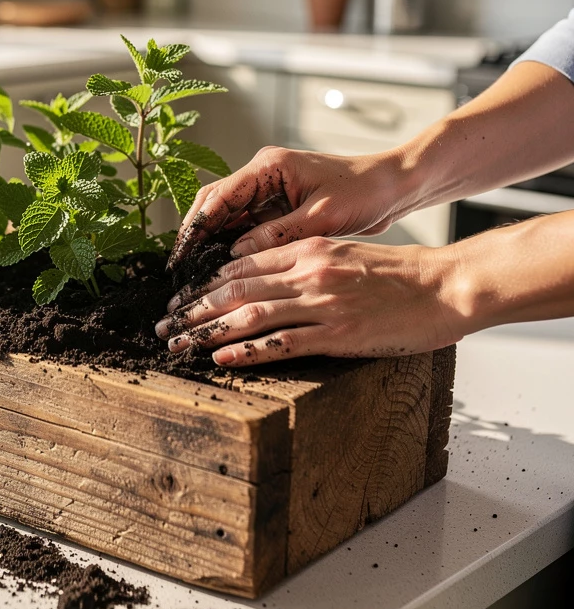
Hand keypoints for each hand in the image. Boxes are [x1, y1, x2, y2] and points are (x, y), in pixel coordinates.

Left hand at [156, 237, 463, 366]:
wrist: (446, 285)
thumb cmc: (398, 274)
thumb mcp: (343, 253)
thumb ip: (303, 262)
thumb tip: (264, 281)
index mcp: (307, 250)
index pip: (239, 265)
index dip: (202, 284)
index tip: (178, 299)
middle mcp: (307, 271)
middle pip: (233, 290)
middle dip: (191, 309)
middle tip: (163, 325)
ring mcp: (321, 302)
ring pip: (249, 315)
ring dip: (206, 331)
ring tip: (178, 345)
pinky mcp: (338, 333)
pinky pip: (282, 343)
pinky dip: (246, 350)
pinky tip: (221, 358)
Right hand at [168, 145, 413, 266]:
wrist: (393, 186)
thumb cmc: (364, 192)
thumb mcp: (321, 216)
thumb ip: (278, 234)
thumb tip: (236, 256)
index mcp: (268, 166)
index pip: (218, 196)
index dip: (196, 227)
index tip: (182, 256)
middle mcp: (261, 174)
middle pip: (213, 204)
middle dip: (195, 236)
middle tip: (181, 270)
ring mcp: (267, 190)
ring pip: (225, 217)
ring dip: (211, 243)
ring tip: (196, 275)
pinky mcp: (277, 206)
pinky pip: (245, 226)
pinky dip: (232, 247)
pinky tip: (224, 270)